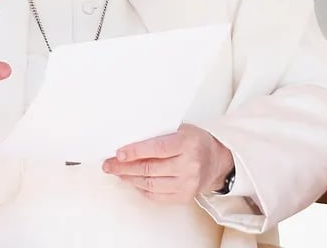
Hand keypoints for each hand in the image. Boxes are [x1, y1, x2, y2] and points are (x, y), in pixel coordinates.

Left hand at [102, 123, 234, 202]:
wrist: (217, 161)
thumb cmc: (196, 142)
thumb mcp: (181, 129)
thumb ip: (159, 134)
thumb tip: (129, 140)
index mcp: (187, 144)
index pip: (156, 149)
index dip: (135, 152)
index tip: (118, 154)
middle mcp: (189, 165)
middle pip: (149, 168)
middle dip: (125, 167)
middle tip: (109, 165)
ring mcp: (187, 183)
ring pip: (150, 184)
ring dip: (130, 179)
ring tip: (118, 173)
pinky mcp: (185, 197)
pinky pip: (157, 196)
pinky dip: (141, 189)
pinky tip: (133, 182)